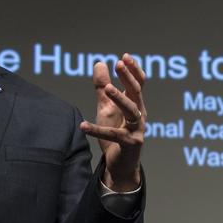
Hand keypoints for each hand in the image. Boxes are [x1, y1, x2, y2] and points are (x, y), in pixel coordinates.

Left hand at [80, 54, 146, 193]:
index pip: (139, 84)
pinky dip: (97, 130)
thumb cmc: (115, 135)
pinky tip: (83, 125)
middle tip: (119, 65)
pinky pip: (113, 135)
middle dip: (128, 78)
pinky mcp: (130, 144)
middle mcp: (140, 115)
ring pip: (131, 111)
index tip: (125, 57)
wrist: (121, 166)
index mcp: (136, 105)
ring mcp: (137, 130)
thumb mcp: (106, 108)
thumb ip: (102, 87)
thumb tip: (99, 63)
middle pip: (137, 93)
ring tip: (107, 89)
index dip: (133, 70)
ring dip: (120, 99)